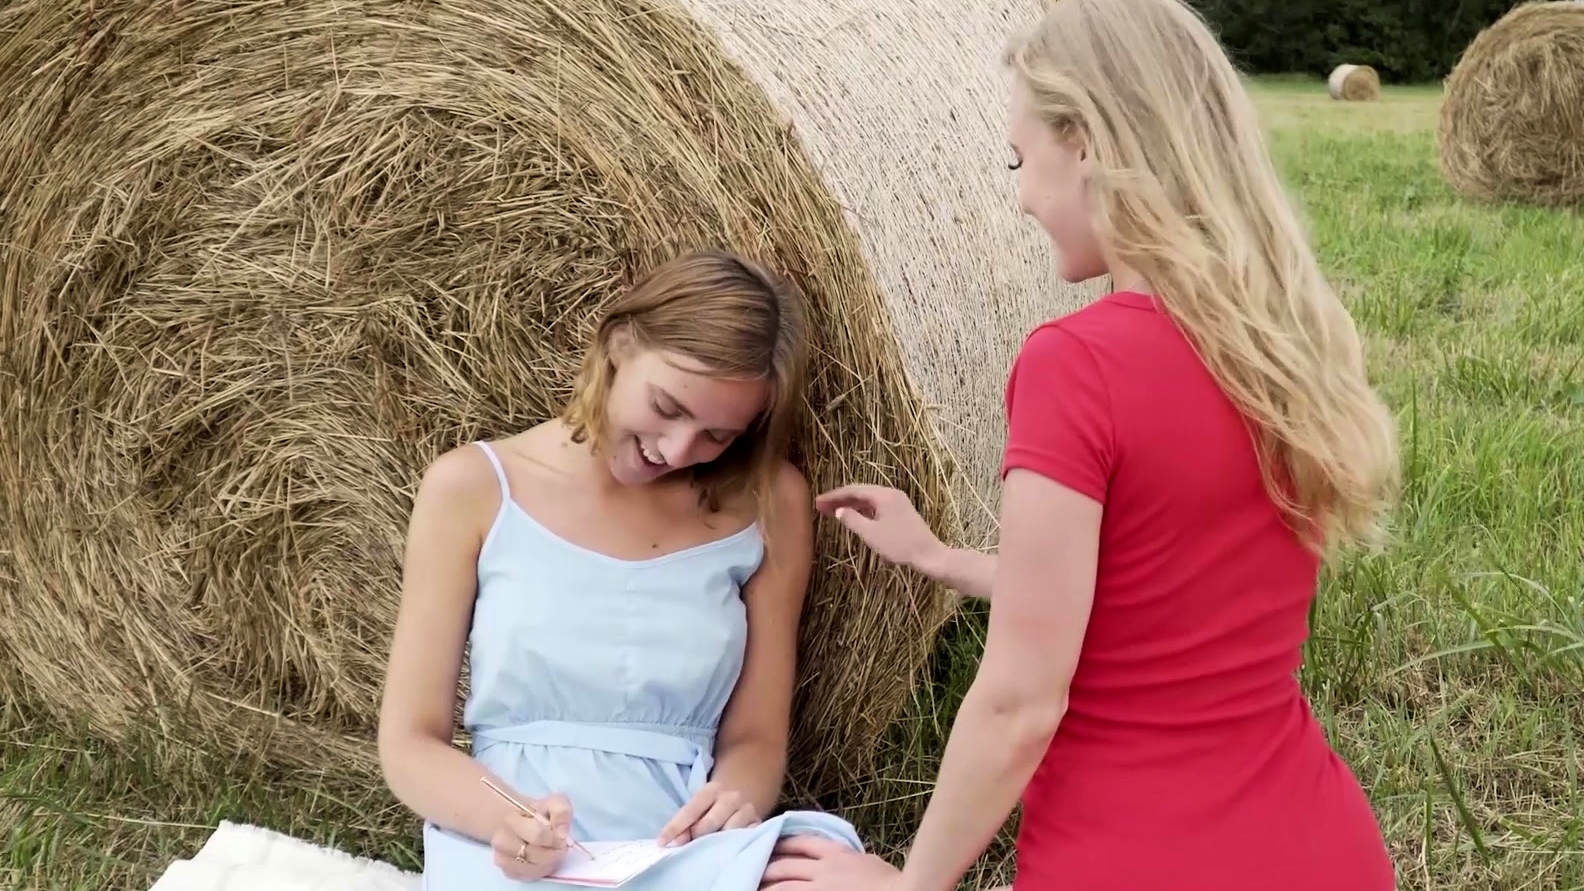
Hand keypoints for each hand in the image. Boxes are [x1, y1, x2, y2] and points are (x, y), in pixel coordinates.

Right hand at [489, 793, 572, 881]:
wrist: (521, 821)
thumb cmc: (539, 813)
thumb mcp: (554, 803)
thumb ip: (561, 812)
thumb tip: (562, 834)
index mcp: (511, 819)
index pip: (537, 836)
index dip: (555, 838)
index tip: (561, 835)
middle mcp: (501, 840)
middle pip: (537, 856)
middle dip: (554, 852)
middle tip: (559, 845)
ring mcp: (502, 858)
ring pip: (534, 869)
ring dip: (549, 862)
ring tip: (551, 851)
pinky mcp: (507, 872)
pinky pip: (530, 876)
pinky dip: (541, 870)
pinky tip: (542, 859)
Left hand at [657, 781, 759, 845]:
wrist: (746, 791)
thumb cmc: (714, 804)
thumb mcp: (700, 805)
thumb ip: (687, 821)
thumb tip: (676, 841)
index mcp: (711, 789)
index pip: (690, 810)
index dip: (675, 827)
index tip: (662, 842)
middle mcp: (731, 797)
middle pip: (709, 823)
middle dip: (697, 837)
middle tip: (691, 845)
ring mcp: (747, 809)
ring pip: (728, 832)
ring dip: (716, 843)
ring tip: (710, 847)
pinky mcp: (758, 823)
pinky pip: (744, 838)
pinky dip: (734, 845)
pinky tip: (727, 848)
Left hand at [759, 835, 901, 890]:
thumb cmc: (894, 882)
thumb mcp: (871, 863)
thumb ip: (853, 860)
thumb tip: (847, 860)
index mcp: (838, 854)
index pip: (802, 843)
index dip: (782, 843)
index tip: (769, 844)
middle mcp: (824, 869)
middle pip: (785, 864)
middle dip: (766, 867)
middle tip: (749, 870)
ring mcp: (821, 888)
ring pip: (783, 886)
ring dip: (765, 887)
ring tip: (750, 888)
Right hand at [814, 484, 943, 568]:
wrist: (929, 555)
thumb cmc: (899, 545)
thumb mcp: (871, 534)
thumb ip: (853, 520)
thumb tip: (839, 511)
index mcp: (883, 495)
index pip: (853, 490)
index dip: (834, 496)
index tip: (818, 502)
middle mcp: (891, 494)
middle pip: (860, 493)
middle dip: (840, 500)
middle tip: (822, 507)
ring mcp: (898, 503)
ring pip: (869, 500)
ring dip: (851, 506)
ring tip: (834, 514)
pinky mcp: (901, 513)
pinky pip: (877, 507)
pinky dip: (863, 512)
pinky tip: (855, 519)